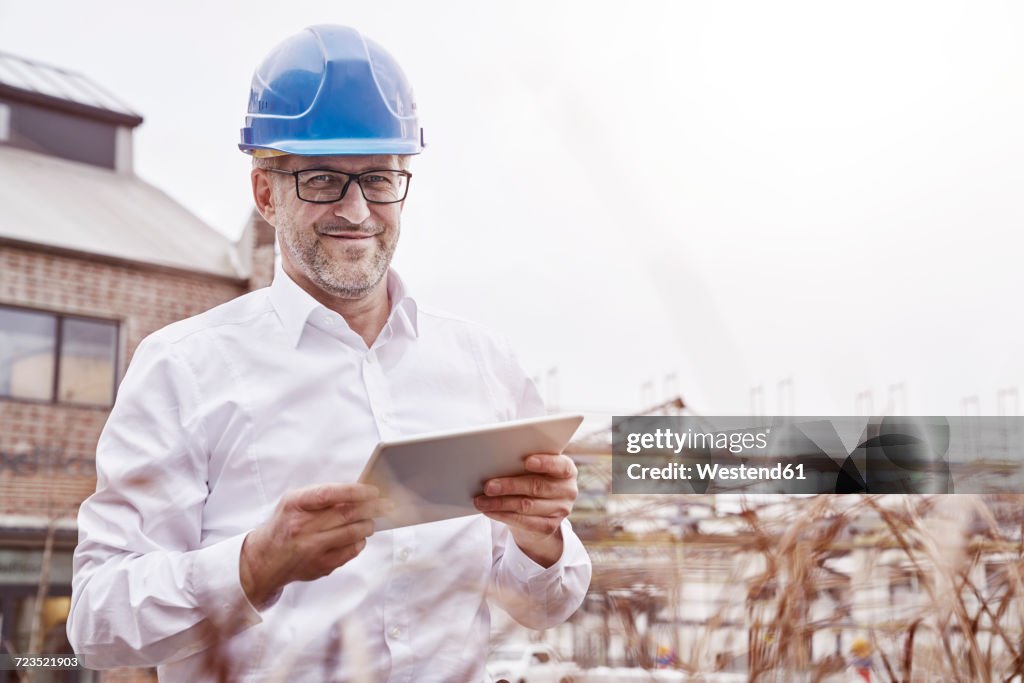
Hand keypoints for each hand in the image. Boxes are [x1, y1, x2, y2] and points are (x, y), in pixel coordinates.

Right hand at [239, 483, 387, 606]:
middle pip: (346, 514)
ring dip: (367, 525)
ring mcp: (311, 549)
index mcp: (295, 505)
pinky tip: (358, 537)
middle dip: (371, 508)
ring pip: (351, 534)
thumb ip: (322, 496)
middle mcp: (301, 527)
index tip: (372, 491)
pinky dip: (359, 543)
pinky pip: (350, 552)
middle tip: (386, 505)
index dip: (354, 491)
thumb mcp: (294, 502)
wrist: (264, 559)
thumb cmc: (285, 524)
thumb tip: (359, 493)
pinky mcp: (319, 566)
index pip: (329, 494)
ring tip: (371, 521)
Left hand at [473, 453, 577, 566]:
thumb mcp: (533, 471)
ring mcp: (561, 510)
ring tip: (481, 500)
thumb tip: (495, 461)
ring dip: (500, 503)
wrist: (540, 514)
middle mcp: (568, 490)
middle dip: (510, 486)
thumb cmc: (532, 481)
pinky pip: (523, 522)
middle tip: (488, 486)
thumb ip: (523, 464)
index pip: (560, 465)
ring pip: (526, 505)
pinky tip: (488, 511)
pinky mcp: (549, 527)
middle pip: (537, 486)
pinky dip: (502, 515)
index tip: (527, 461)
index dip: (545, 463)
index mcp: (567, 470)